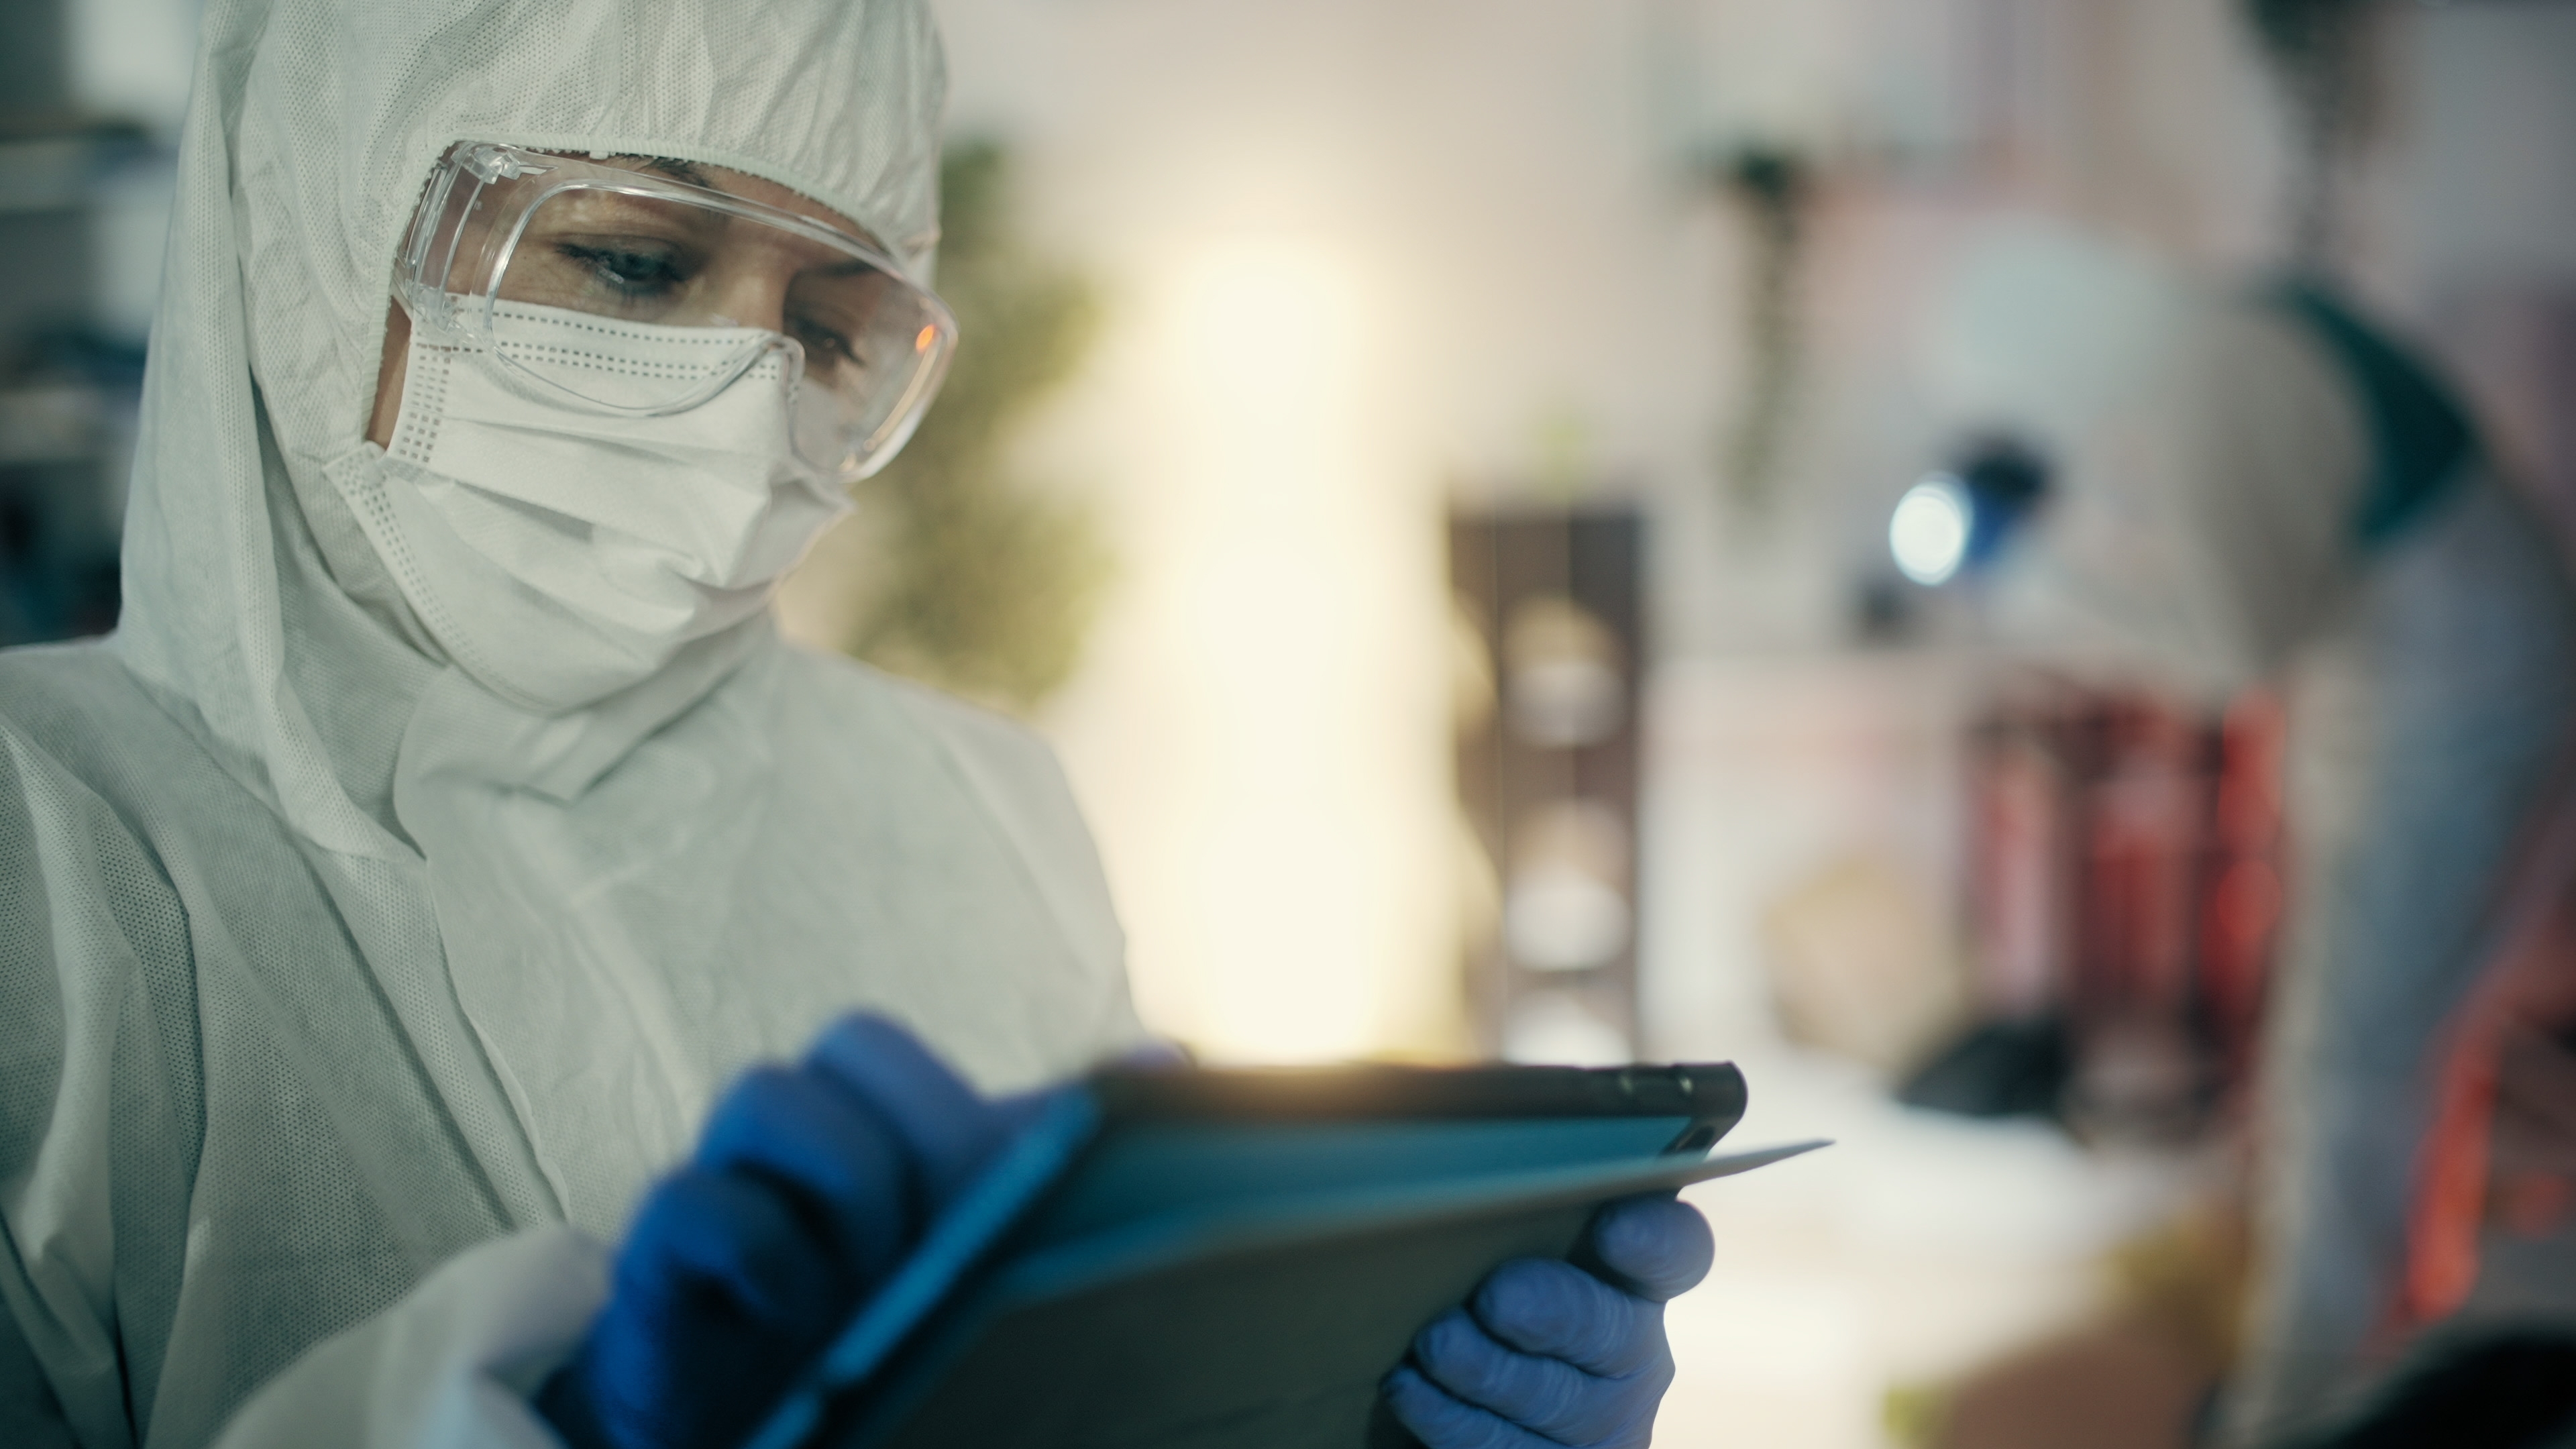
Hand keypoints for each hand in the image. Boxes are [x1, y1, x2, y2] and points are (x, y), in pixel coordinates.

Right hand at [536, 1014, 1025, 1448]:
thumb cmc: (890, 1363)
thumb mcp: (987, 1269)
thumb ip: (1052, 1175)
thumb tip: (1160, 1063)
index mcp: (879, 1135)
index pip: (906, 1045)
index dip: (959, 1099)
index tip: (1011, 1200)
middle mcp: (797, 1146)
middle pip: (852, 1042)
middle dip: (925, 1128)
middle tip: (958, 1234)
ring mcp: (726, 1194)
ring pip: (766, 1094)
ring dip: (851, 1179)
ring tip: (882, 1280)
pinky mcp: (660, 1267)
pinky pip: (692, 1201)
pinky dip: (763, 1249)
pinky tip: (801, 1319)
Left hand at [1383, 1194, 1713, 1448]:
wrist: (1442, 1387)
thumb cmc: (1459, 1288)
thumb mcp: (1489, 1244)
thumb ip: (1496, 1207)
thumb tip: (1438, 1148)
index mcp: (1630, 1278)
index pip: (1674, 1250)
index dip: (1655, 1239)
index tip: (1613, 1226)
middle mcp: (1629, 1351)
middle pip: (1612, 1329)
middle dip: (1555, 1311)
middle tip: (1497, 1295)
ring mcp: (1599, 1421)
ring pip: (1555, 1400)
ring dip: (1489, 1371)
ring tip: (1434, 1345)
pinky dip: (1451, 1420)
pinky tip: (1409, 1388)